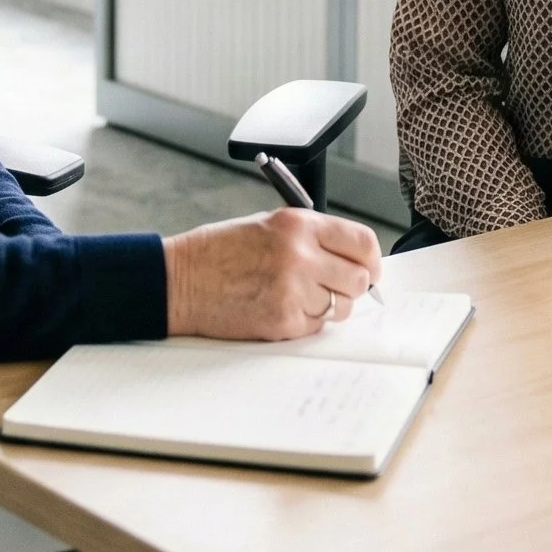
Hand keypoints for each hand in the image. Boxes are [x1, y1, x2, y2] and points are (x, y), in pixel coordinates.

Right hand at [163, 209, 383, 339]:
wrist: (180, 280)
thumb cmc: (220, 251)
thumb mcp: (269, 225)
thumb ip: (312, 237)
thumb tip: (353, 259)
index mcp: (298, 224)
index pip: (362, 242)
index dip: (371, 259)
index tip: (369, 269)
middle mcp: (301, 255)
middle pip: (359, 279)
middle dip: (350, 285)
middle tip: (334, 287)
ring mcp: (293, 290)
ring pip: (341, 306)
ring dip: (327, 305)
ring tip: (297, 296)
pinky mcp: (283, 321)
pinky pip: (316, 326)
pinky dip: (305, 322)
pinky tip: (279, 307)